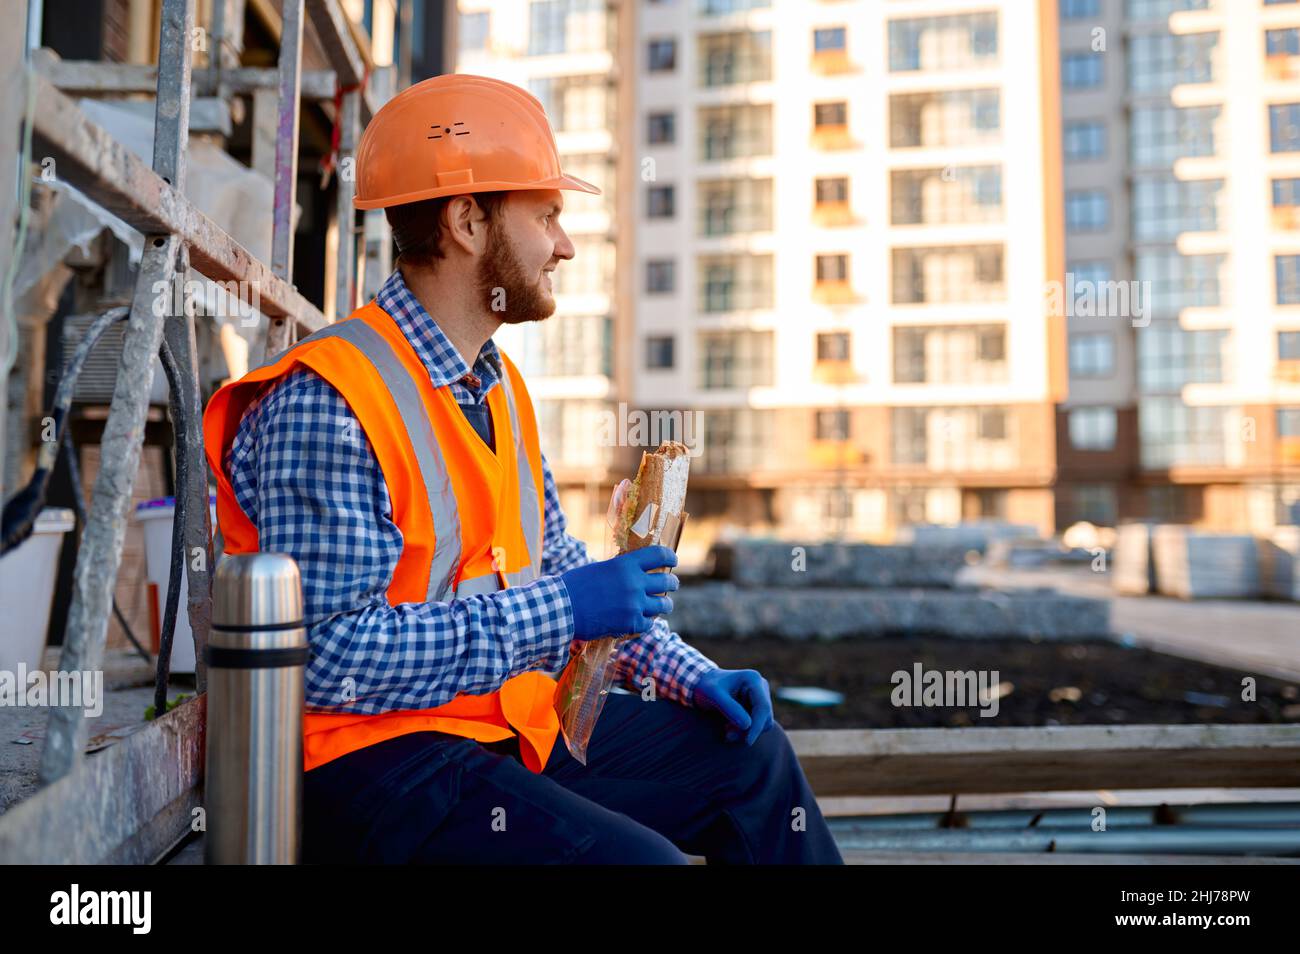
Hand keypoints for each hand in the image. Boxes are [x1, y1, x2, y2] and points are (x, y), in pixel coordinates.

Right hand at [560, 546, 678, 640]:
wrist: (562, 609)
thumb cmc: (576, 585)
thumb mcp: (602, 568)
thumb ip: (622, 569)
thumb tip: (637, 570)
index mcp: (626, 564)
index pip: (659, 555)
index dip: (669, 557)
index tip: (672, 560)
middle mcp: (635, 583)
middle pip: (667, 581)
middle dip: (672, 583)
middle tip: (672, 584)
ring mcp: (635, 605)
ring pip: (663, 604)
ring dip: (663, 604)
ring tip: (661, 604)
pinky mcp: (631, 624)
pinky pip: (650, 623)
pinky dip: (647, 621)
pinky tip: (643, 618)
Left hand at [693, 668, 773, 744]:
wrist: (700, 684)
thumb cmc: (705, 687)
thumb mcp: (713, 695)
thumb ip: (729, 708)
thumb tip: (747, 725)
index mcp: (752, 679)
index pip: (762, 707)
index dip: (757, 726)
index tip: (748, 742)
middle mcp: (760, 686)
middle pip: (765, 716)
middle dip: (748, 730)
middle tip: (728, 736)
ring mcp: (760, 696)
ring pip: (763, 723)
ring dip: (746, 732)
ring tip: (726, 731)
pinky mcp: (756, 706)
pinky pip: (757, 724)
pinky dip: (744, 730)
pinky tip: (729, 728)